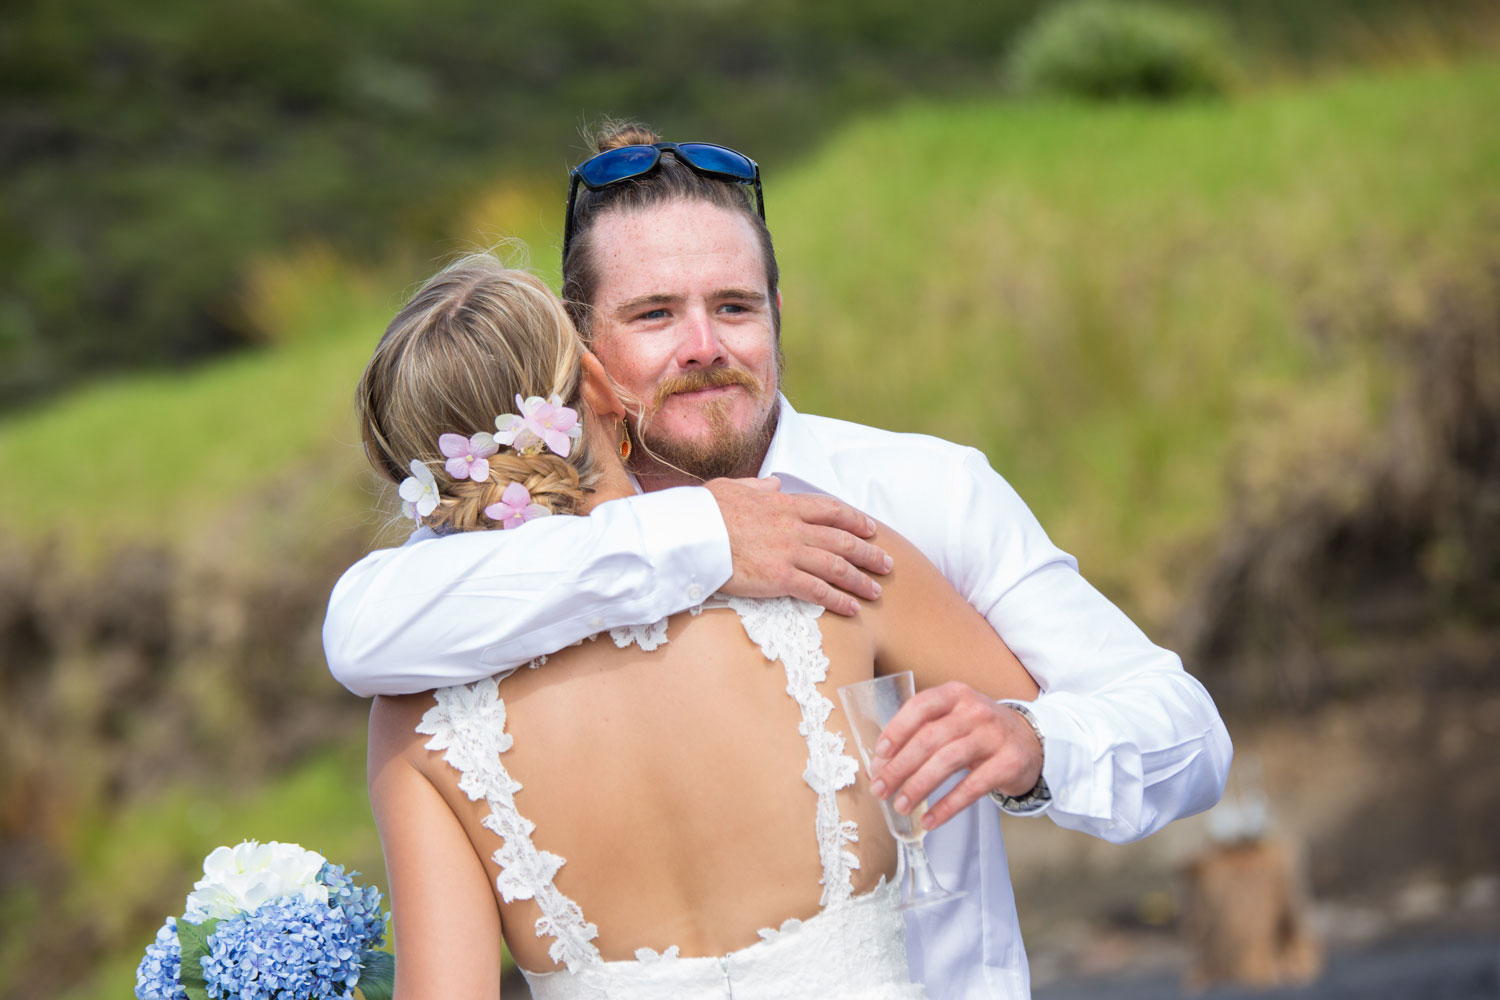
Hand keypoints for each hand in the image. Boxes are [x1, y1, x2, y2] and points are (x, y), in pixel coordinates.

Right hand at [705, 476, 891, 615]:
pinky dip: (838, 600)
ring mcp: (788, 552)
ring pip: (836, 566)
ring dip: (859, 580)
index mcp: (782, 503)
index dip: (855, 519)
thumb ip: (758, 486)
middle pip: (842, 539)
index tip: (871, 528)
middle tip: (886, 564)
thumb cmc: (704, 511)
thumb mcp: (732, 487)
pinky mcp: (779, 578)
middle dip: (868, 553)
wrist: (690, 532)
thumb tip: (774, 481)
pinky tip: (852, 608)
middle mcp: (792, 527)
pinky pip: (817, 590)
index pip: (830, 510)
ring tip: (876, 591)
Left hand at [868, 682, 1041, 831]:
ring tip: (901, 805)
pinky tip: (930, 819)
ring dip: (919, 787)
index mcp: (955, 694)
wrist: (1031, 741)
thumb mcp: (952, 721)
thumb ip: (919, 735)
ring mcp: (994, 736)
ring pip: (947, 762)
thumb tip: (878, 766)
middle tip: (880, 789)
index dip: (897, 730)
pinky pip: (972, 787)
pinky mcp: (1008, 763)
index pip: (921, 707)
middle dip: (900, 767)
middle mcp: (975, 710)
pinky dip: (947, 806)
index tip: (880, 754)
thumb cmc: (979, 731)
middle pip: (930, 738)